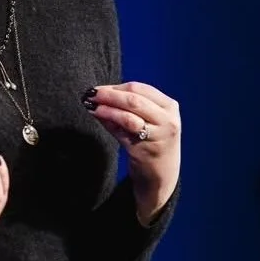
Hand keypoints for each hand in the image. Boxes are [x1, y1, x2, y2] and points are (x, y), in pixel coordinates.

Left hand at [82, 81, 180, 224]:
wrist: (161, 172)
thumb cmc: (150, 140)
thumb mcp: (146, 118)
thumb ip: (126, 106)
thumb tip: (97, 94)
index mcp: (169, 106)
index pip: (140, 88)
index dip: (116, 87)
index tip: (98, 88)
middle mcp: (167, 119)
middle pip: (134, 100)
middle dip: (109, 95)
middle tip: (90, 94)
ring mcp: (159, 135)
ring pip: (128, 117)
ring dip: (107, 109)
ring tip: (92, 106)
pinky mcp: (146, 150)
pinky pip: (123, 133)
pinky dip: (109, 123)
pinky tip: (98, 117)